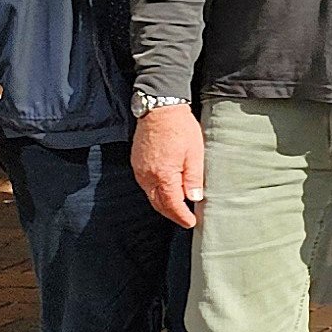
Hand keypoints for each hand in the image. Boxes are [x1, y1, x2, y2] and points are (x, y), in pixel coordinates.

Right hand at [133, 102, 204, 226]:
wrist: (159, 108)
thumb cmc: (180, 129)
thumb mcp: (195, 154)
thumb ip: (193, 178)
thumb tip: (194, 199)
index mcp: (162, 175)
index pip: (171, 204)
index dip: (182, 216)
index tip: (191, 223)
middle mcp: (146, 175)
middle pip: (158, 203)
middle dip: (171, 214)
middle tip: (185, 219)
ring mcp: (139, 169)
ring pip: (150, 195)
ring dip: (163, 204)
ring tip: (178, 209)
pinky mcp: (136, 162)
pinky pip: (145, 184)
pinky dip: (155, 192)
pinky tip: (165, 192)